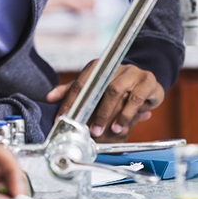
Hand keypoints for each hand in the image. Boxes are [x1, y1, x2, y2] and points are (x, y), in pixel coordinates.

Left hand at [45, 61, 163, 140]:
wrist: (147, 82)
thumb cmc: (116, 85)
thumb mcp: (94, 87)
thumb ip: (71, 91)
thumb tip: (49, 97)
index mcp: (99, 66)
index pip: (81, 82)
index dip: (70, 100)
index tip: (63, 118)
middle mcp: (115, 66)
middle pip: (101, 88)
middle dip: (95, 112)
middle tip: (90, 132)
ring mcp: (133, 72)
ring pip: (118, 92)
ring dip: (111, 114)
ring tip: (106, 131)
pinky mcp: (148, 82)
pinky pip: (137, 98)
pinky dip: (128, 114)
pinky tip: (122, 127)